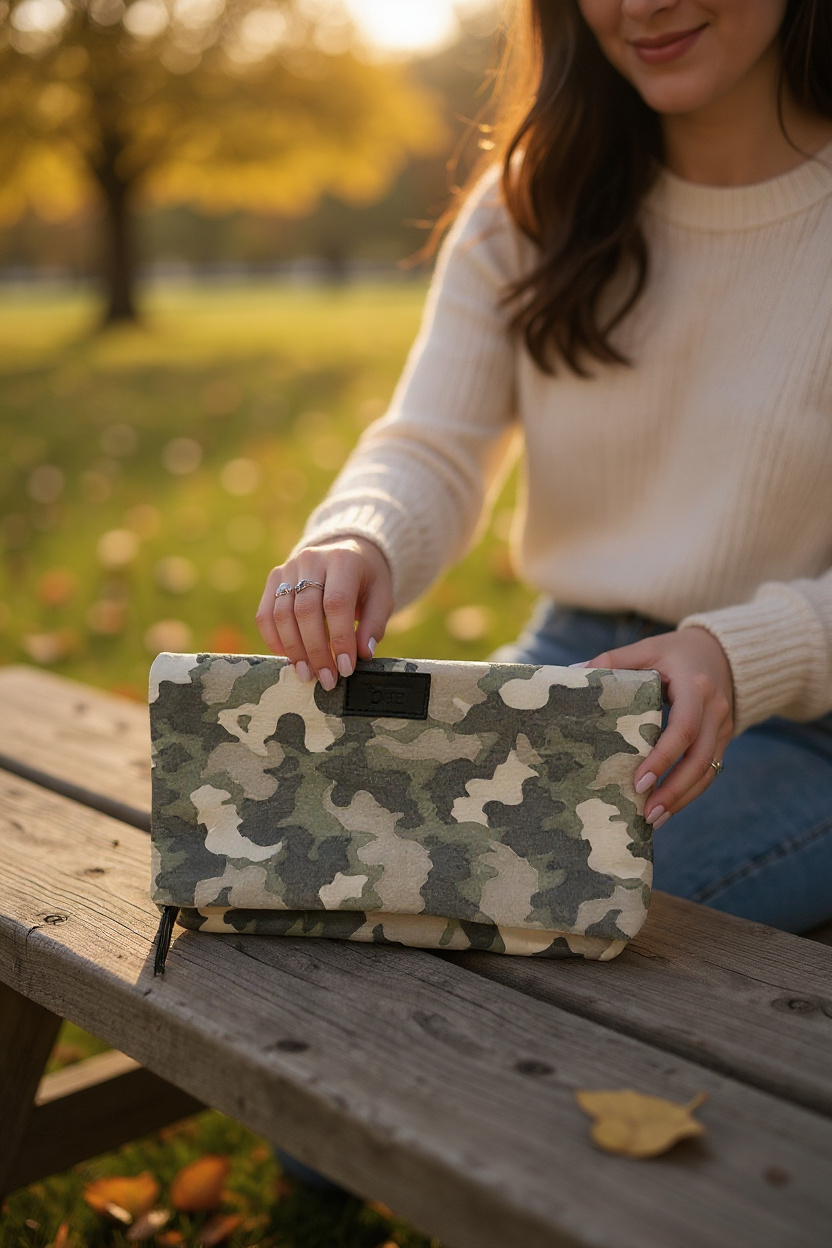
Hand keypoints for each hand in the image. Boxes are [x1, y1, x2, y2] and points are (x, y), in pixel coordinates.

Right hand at [255, 537, 393, 688]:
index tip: (345, 668)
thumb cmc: (366, 579)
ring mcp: (289, 567)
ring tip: (307, 674)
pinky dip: (273, 639)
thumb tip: (362, 654)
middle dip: (316, 651)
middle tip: (326, 679)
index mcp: (343, 560)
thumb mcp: (381, 596)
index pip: (336, 604)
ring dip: (294, 650)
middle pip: (306, 612)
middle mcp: (312, 559)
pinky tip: (288, 657)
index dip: (339, 639)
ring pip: (282, 614)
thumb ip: (374, 624)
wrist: (346, 549)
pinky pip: (265, 613)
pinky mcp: (274, 577)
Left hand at [582, 627, 733, 827]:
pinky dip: (689, 792)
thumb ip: (612, 660)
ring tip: (653, 819)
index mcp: (695, 686)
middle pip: (700, 760)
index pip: (683, 728)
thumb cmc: (676, 651)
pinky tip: (667, 808)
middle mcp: (715, 710)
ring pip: (708, 771)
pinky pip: (710, 771)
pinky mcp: (723, 739)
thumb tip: (574, 673)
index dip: (663, 757)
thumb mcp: (647, 648)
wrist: (722, 652)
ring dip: (682, 799)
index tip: (638, 781)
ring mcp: (723, 727)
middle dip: (674, 790)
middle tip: (646, 813)